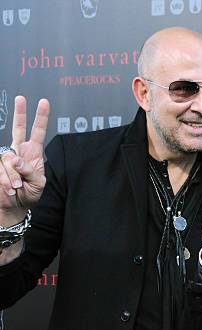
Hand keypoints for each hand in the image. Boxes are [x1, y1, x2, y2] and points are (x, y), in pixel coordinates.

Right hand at [0, 96, 48, 218]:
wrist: (14, 206)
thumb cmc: (29, 194)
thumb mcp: (38, 183)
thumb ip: (30, 170)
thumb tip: (15, 158)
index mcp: (33, 153)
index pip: (38, 132)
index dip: (41, 118)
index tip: (44, 103)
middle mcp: (18, 151)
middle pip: (18, 128)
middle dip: (20, 113)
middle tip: (21, 98)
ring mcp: (5, 157)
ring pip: (8, 158)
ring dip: (14, 177)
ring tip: (18, 187)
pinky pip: (1, 169)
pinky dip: (6, 181)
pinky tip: (10, 188)